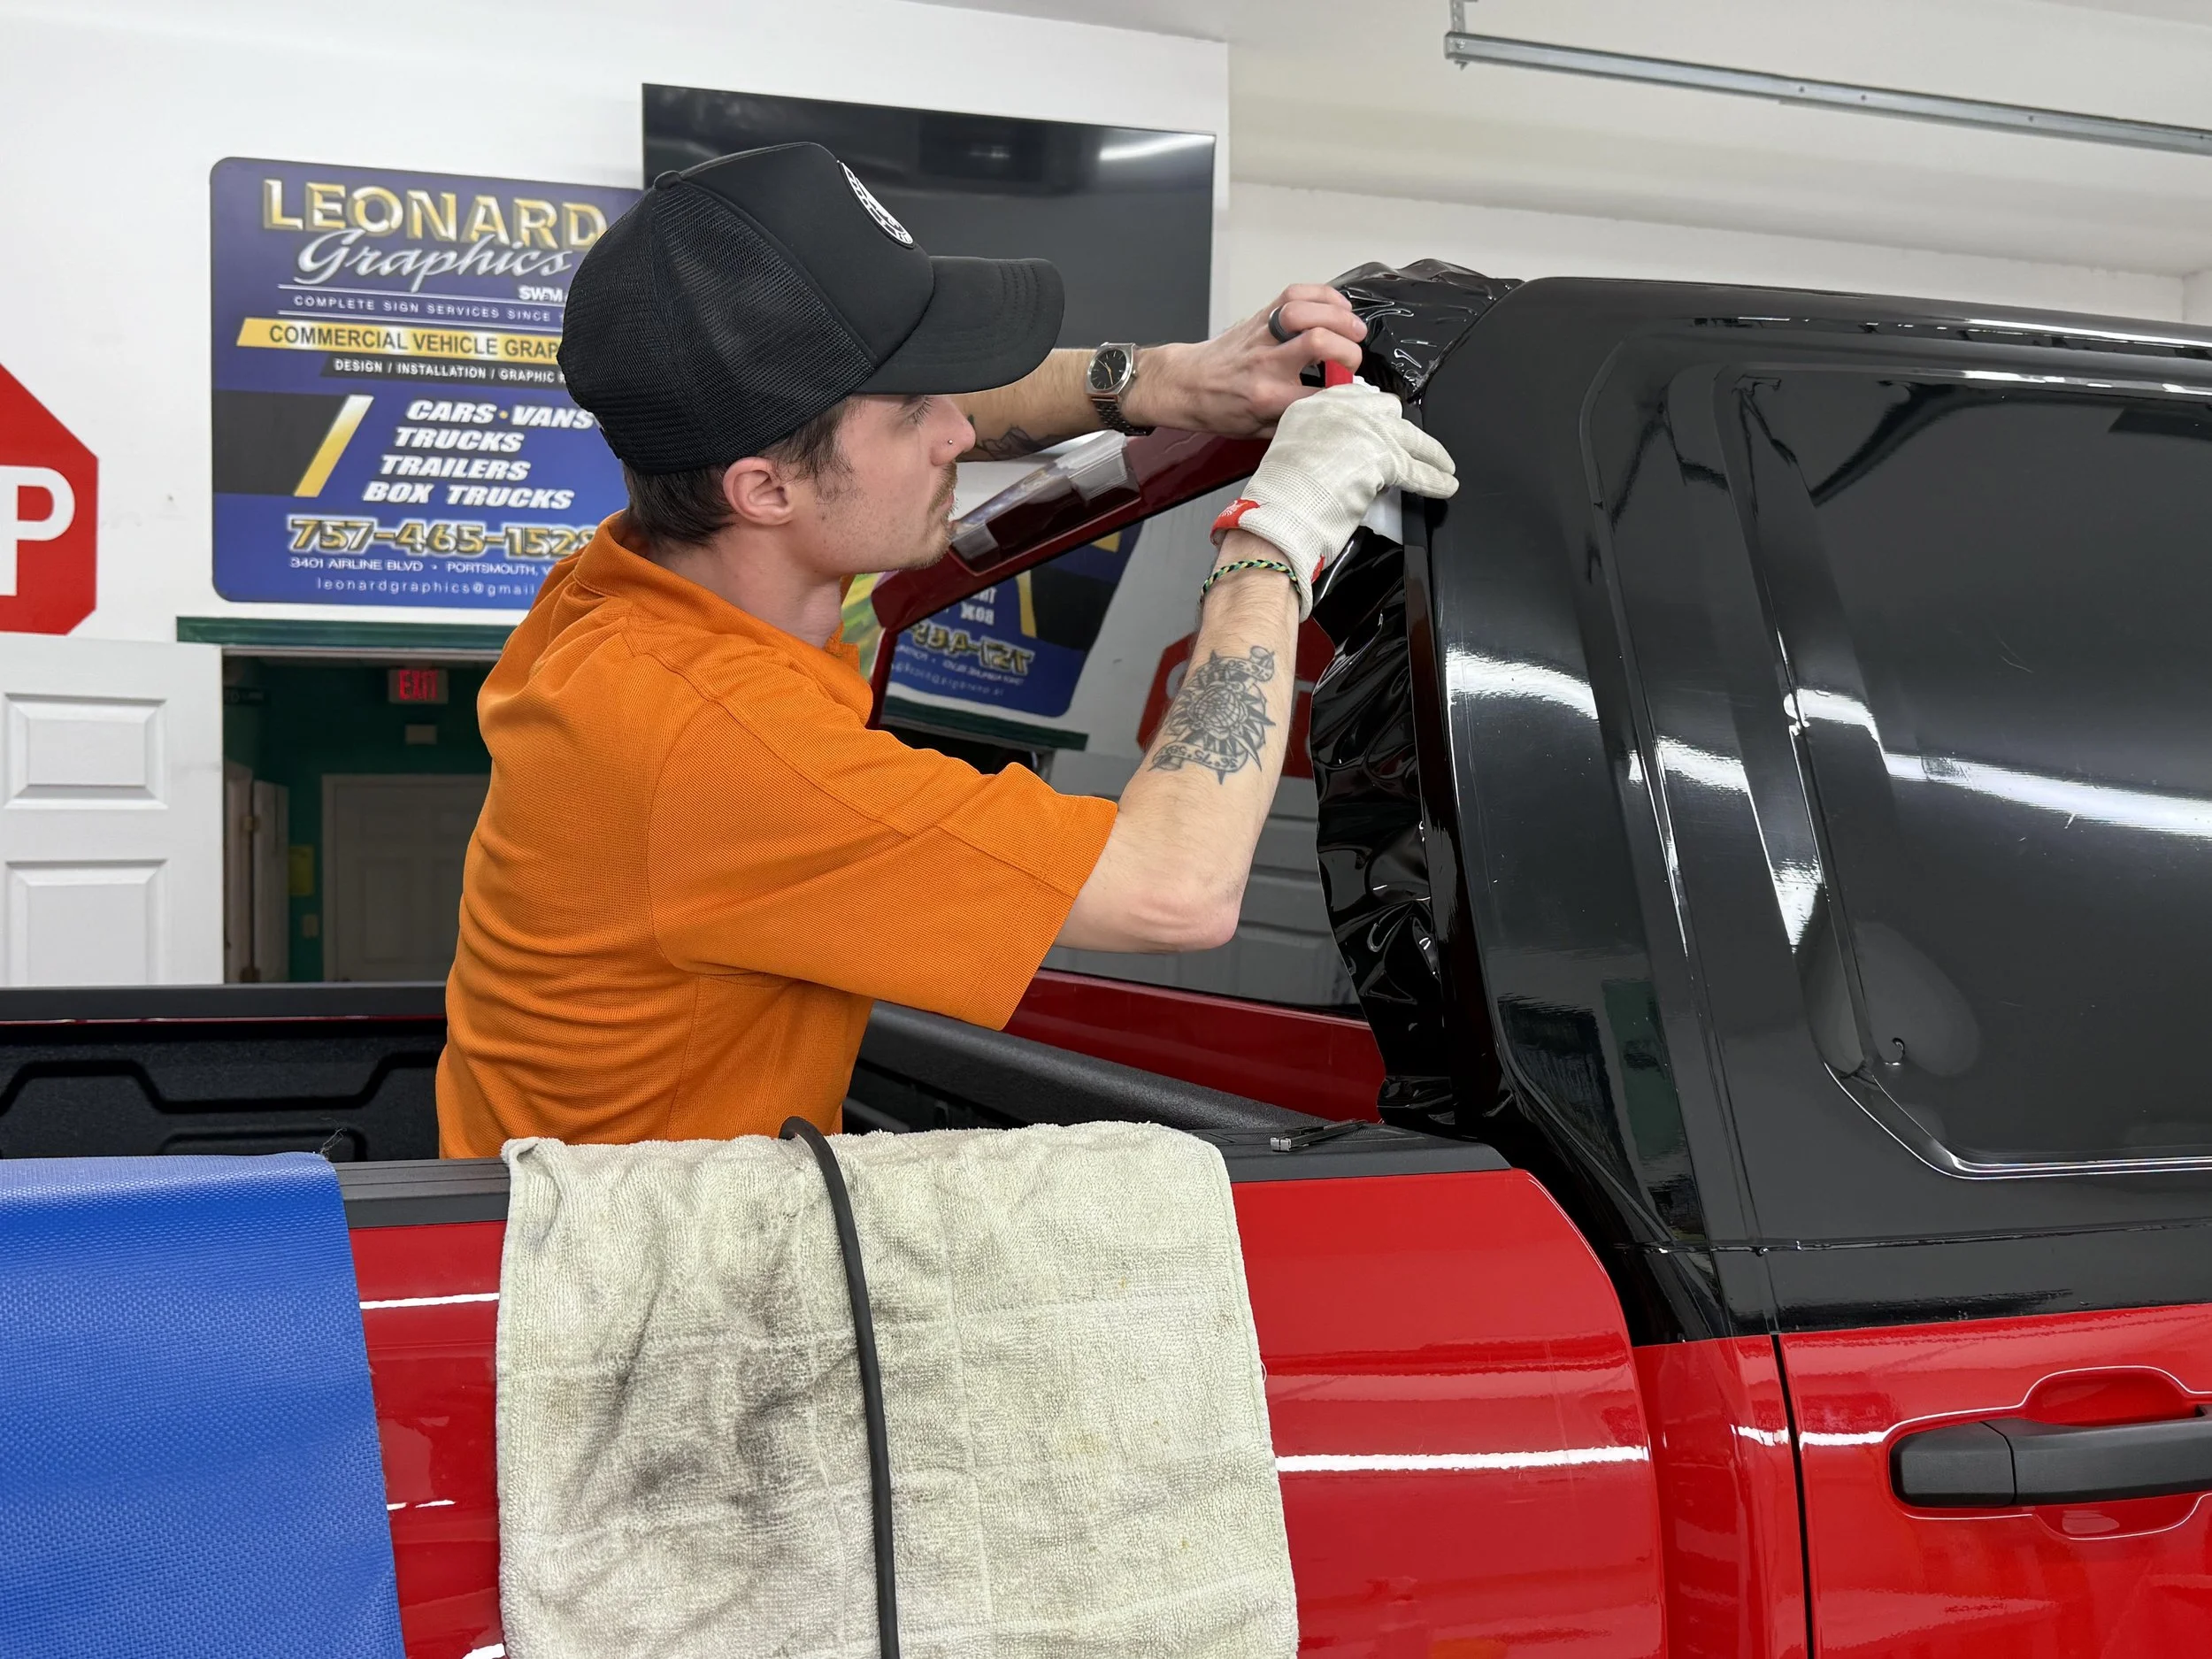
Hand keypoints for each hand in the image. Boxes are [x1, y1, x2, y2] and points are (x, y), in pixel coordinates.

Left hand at [1121, 285, 1365, 437]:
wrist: (1184, 385)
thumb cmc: (1218, 408)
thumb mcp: (1257, 430)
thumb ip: (1294, 423)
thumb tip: (1330, 414)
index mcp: (1268, 396)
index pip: (1321, 392)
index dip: (1346, 392)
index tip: (1354, 394)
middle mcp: (1266, 362)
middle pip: (1318, 341)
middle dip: (1349, 350)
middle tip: (1354, 360)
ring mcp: (1263, 335)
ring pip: (1306, 311)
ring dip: (1340, 317)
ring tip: (1354, 329)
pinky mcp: (1261, 316)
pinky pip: (1295, 294)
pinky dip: (1322, 295)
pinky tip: (1337, 306)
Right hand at [1217, 384, 1456, 617]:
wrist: (1280, 510)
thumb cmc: (1279, 494)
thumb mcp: (1294, 451)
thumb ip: (1320, 443)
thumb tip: (1345, 455)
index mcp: (1314, 405)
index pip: (1356, 397)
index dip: (1374, 413)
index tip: (1383, 421)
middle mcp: (1343, 410)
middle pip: (1388, 410)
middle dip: (1401, 428)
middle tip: (1410, 443)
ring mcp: (1368, 430)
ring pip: (1411, 437)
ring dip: (1429, 452)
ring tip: (1442, 464)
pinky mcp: (1387, 458)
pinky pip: (1418, 469)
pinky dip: (1434, 479)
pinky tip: (1445, 484)